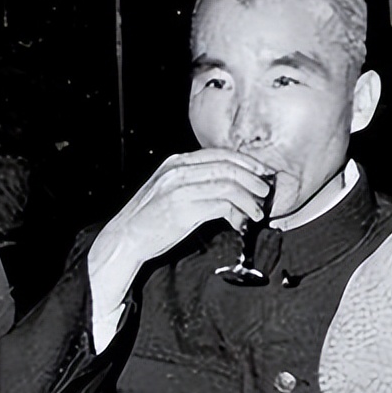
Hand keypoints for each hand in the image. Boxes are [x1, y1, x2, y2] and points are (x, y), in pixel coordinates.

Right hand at [88, 149, 276, 308]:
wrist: (125, 238)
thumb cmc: (150, 220)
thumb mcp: (170, 190)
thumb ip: (194, 182)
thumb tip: (227, 184)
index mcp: (176, 163)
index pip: (220, 154)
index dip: (246, 163)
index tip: (262, 173)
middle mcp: (178, 171)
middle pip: (228, 166)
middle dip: (253, 178)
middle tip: (266, 192)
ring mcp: (180, 189)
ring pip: (228, 184)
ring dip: (249, 199)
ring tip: (257, 212)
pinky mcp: (183, 210)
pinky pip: (222, 205)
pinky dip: (238, 214)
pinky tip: (240, 224)